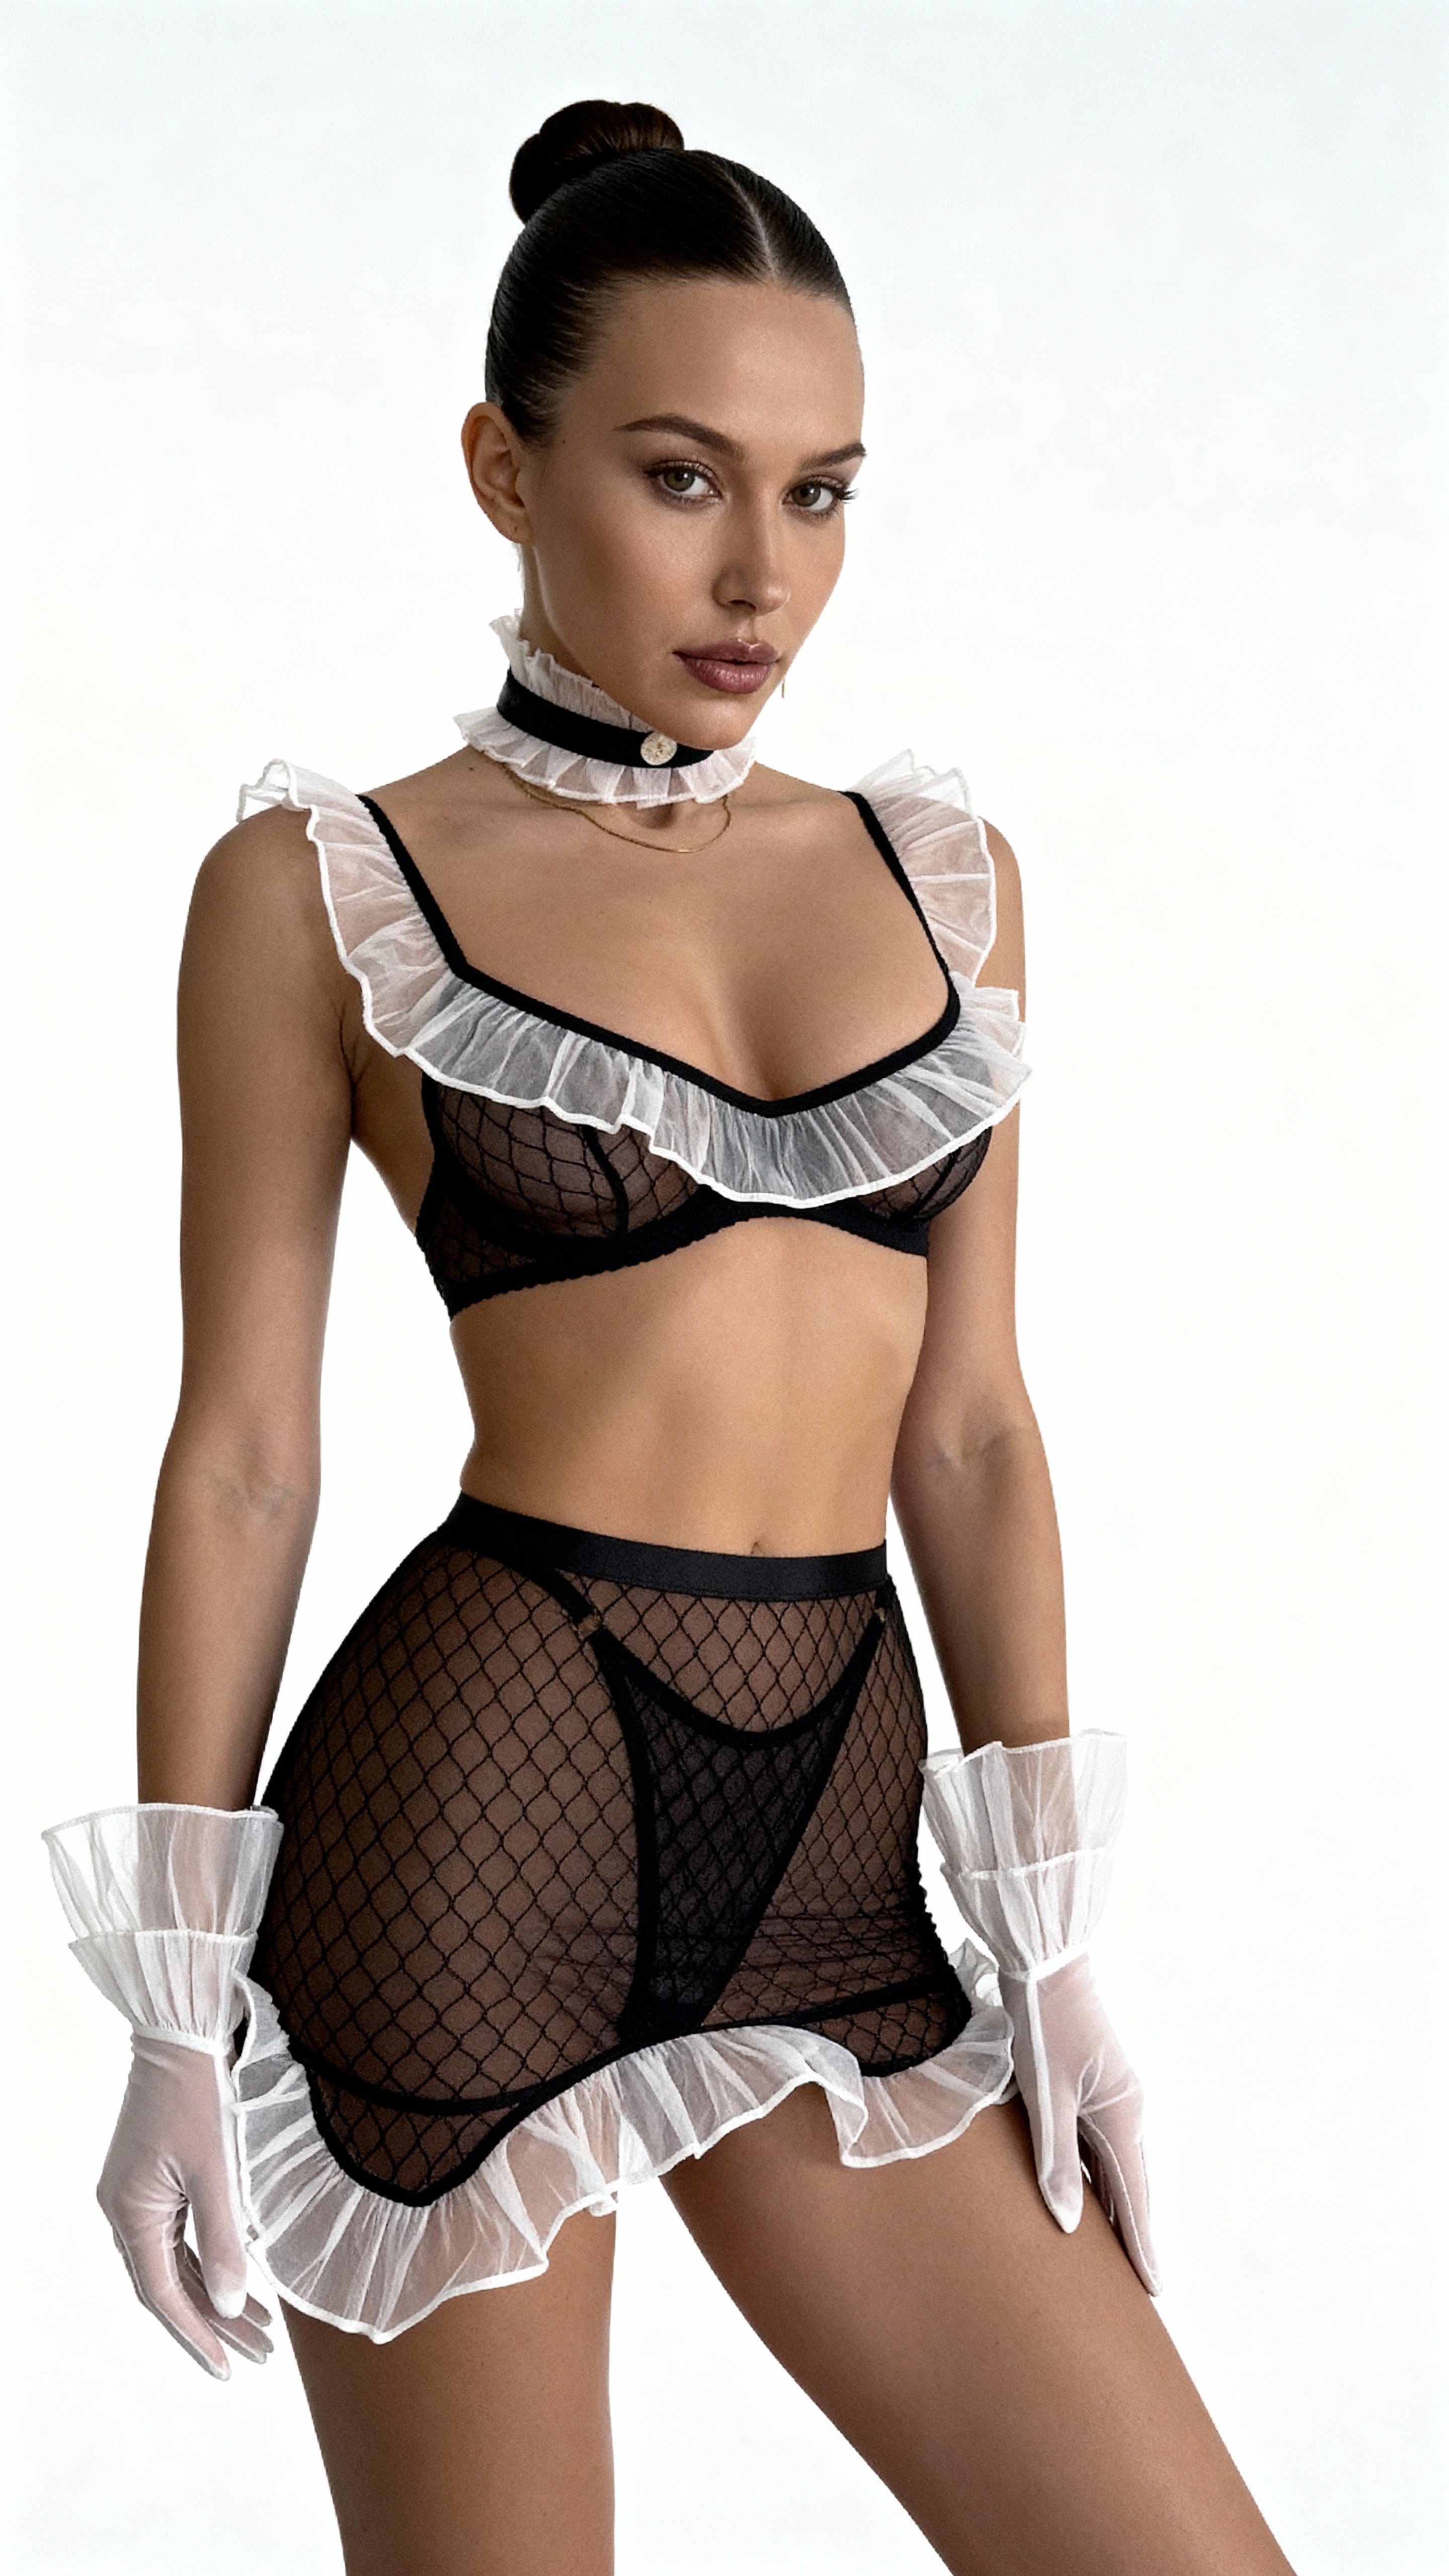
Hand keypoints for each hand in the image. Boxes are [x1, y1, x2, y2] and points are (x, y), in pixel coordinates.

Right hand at [97, 2034, 272, 2376]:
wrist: (182, 2034)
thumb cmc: (200, 2095)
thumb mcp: (217, 2171)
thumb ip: (225, 2241)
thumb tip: (233, 2305)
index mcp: (131, 2212)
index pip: (163, 2295)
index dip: (197, 2335)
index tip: (231, 2369)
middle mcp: (125, 2210)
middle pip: (169, 2286)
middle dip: (214, 2323)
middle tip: (259, 2356)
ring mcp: (137, 2195)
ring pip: (175, 2264)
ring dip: (215, 2295)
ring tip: (261, 2328)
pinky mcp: (152, 2180)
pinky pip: (177, 2237)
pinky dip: (208, 2262)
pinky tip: (240, 2280)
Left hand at [999, 1950, 1158, 2293]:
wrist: (1046, 1958)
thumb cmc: (1042, 2020)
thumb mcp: (1045, 2092)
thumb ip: (1055, 2157)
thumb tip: (1069, 2224)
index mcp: (1121, 2115)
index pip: (1133, 2198)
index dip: (1140, 2245)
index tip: (1153, 2290)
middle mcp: (1125, 2109)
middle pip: (1131, 2186)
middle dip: (1134, 2234)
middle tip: (1139, 2284)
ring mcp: (1112, 2093)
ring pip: (1116, 2164)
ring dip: (1117, 2205)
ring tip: (1114, 2250)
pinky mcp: (1095, 2080)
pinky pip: (1101, 2142)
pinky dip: (1099, 2174)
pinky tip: (1084, 2190)